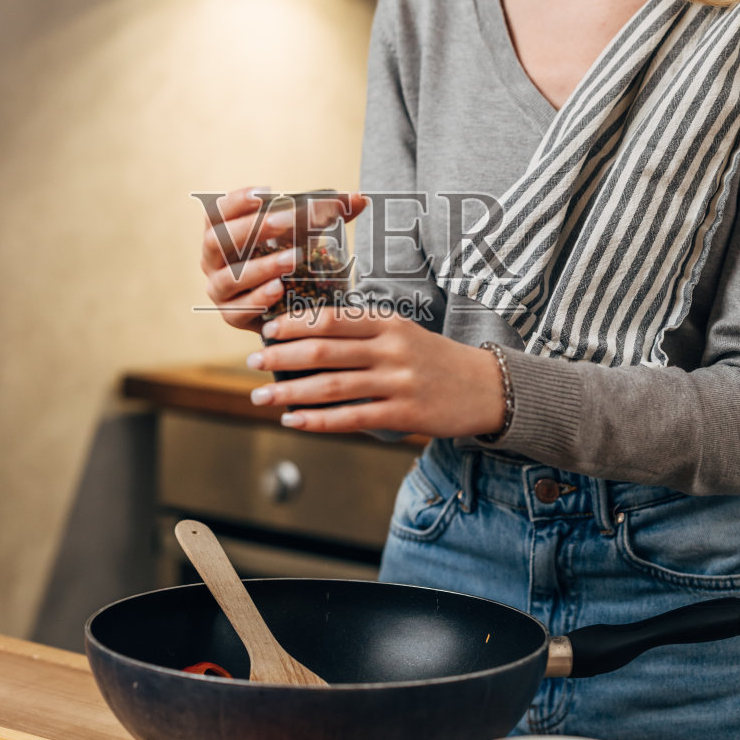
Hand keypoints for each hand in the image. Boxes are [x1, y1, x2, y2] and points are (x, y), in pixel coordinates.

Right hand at [200, 187, 367, 333]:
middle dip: (252, 229)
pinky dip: (258, 298)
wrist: (288, 303)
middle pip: (218, 240)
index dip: (236, 200)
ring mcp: (220, 290)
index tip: (266, 192)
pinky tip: (278, 289)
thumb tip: (361, 198)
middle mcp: (213, 260)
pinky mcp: (232, 315)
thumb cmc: (290, 257)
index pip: (216, 211)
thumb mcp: (306, 232)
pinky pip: (239, 308)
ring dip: (260, 266)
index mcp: (222, 232)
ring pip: (228, 277)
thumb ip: (329, 215)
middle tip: (286, 221)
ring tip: (294, 258)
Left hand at [246, 306, 506, 437]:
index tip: (267, 330)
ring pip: (333, 386)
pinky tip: (294, 421)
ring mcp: (399, 382)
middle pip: (325, 350)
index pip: (333, 318)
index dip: (295, 324)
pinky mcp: (405, 414)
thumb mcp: (404, 333)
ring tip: (261, 397)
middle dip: (282, 357)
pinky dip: (319, 420)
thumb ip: (364, 333)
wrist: (487, 387)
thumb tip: (309, 339)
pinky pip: (352, 418)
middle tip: (252, 361)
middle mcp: (392, 349)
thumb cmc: (436, 359)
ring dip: (291, 393)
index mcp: (389, 322)